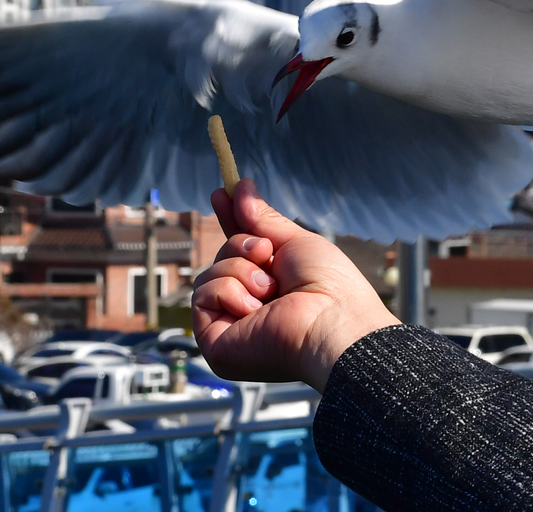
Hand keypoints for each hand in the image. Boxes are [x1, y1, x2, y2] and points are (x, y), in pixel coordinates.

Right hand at [192, 179, 398, 392]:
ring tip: (270, 289)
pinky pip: (201, 296)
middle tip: (266, 253)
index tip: (221, 192)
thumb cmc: (328, 286)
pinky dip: (229, 292)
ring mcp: (231, 326)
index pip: (240, 252)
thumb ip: (264, 219)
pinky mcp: (215, 344)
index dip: (230, 221)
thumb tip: (240, 188)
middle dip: (242, 245)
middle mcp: (250, 308)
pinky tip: (256, 309)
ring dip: (240, 270)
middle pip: (223, 257)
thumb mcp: (296, 242)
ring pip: (209, 274)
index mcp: (272, 288)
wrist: (332, 320)